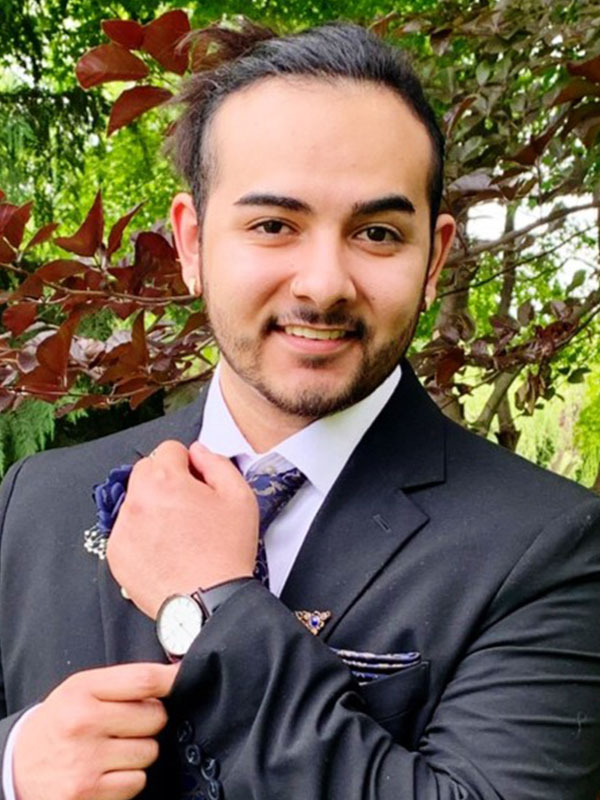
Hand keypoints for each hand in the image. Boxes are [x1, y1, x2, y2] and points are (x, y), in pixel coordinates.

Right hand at [13, 662, 177, 799]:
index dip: (171, 679)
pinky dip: (129, 778)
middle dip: (150, 720)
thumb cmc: (61, 721)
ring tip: (114, 748)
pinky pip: (137, 781)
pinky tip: (107, 770)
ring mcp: (86, 761)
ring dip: (140, 751)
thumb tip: (174, 675)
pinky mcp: (88, 793)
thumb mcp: (82, 688)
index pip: (144, 680)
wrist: (19, 766)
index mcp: (83, 690)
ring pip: (150, 751)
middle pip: (156, 717)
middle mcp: (83, 723)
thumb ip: (125, 680)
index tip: (181, 679)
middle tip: (127, 724)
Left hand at [107, 441, 257, 618]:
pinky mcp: (116, 555)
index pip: (168, 449)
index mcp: (166, 480)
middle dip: (166, 481)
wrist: (210, 603)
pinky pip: (126, 531)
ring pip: (135, 501)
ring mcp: (123, 529)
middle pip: (146, 471)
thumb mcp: (239, 497)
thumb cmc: (227, 551)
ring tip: (178, 533)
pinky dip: (142, 535)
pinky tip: (166, 550)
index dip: (188, 463)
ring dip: (152, 507)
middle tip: (188, 506)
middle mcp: (137, 500)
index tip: (197, 482)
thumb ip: (217, 463)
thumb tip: (198, 452)